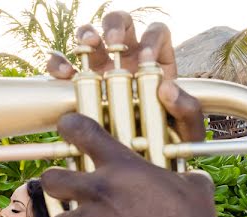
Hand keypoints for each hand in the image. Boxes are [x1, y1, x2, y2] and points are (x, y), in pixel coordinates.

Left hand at [42, 114, 219, 216]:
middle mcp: (99, 190)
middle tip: (65, 191)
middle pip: (51, 178)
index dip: (70, 126)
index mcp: (121, 166)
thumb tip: (191, 178)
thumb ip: (183, 177)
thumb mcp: (195, 187)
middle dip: (55, 185)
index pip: (83, 131)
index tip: (66, 127)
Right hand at [46, 12, 204, 142]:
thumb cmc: (170, 144)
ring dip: (86, 34)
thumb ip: (188, 111)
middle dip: (115, 26)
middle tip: (113, 40)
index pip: (156, 33)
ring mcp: (101, 69)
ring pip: (90, 36)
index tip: (146, 57)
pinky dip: (59, 64)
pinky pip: (64, 66)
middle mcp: (127, 60)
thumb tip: (167, 88)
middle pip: (120, 24)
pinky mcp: (79, 85)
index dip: (151, 39)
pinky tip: (63, 74)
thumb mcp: (187, 132)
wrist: (143, 161)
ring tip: (87, 46)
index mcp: (156, 62)